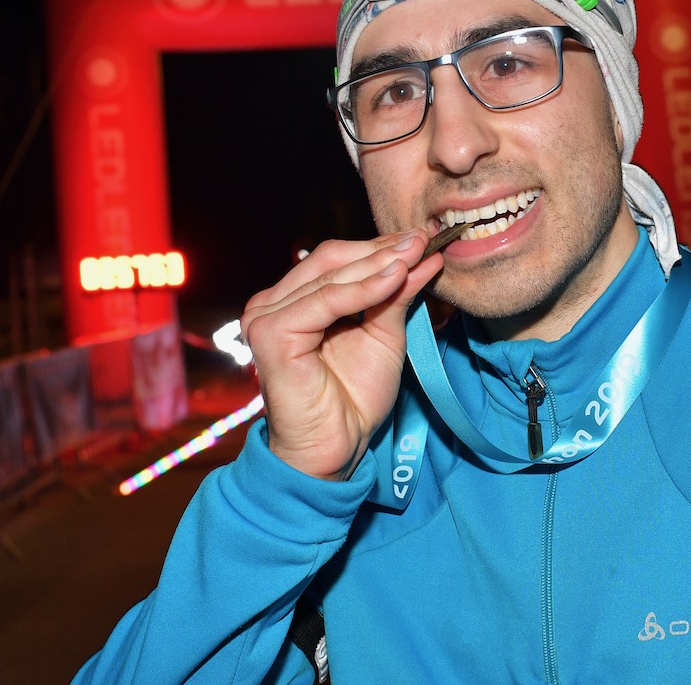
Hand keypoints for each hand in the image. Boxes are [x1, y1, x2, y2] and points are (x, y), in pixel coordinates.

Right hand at [240, 230, 442, 480]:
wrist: (333, 451)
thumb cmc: (353, 399)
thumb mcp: (383, 335)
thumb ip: (396, 295)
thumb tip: (424, 256)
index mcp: (293, 300)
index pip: (336, 259)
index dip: (379, 246)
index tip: (423, 239)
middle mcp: (272, 303)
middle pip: (331, 259)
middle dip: (381, 249)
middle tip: (424, 240)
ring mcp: (266, 316)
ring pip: (330, 276)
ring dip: (378, 263)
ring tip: (416, 254)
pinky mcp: (271, 334)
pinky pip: (326, 301)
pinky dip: (364, 289)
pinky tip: (396, 278)